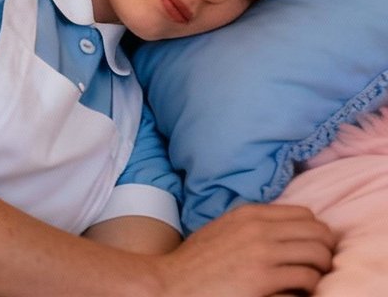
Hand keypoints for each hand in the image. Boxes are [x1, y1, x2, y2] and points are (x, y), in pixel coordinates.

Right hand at [157, 203, 335, 295]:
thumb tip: (287, 233)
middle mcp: (259, 228)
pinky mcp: (264, 278)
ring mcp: (262, 252)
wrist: (175, 282)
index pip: (306, 215)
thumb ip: (253, 226)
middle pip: (318, 233)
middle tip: (319, 269)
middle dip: (325, 252)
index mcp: (249, 213)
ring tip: (310, 282)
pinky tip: (298, 293)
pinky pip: (308, 280)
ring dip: (320, 272)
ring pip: (318, 255)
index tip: (312, 249)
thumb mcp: (225, 230)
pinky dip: (310, 289)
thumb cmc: (199, 262)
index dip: (316, 233)